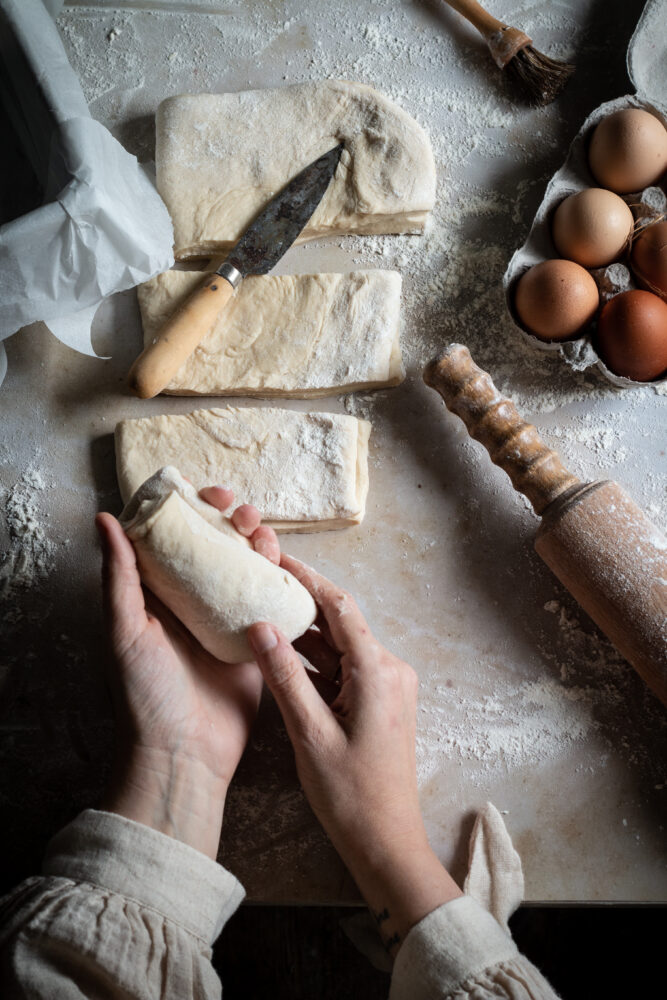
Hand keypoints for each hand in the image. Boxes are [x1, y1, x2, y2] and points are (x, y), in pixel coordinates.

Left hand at [96, 487, 279, 858]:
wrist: (184, 752)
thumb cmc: (146, 694)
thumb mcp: (125, 630)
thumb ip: (120, 576)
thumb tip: (105, 519)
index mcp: (159, 594)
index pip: (178, 537)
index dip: (193, 509)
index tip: (208, 493)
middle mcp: (194, 601)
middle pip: (219, 546)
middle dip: (234, 520)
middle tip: (243, 513)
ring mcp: (228, 619)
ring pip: (248, 567)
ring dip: (259, 543)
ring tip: (265, 536)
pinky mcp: (256, 641)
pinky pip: (271, 601)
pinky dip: (280, 579)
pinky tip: (285, 565)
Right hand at [247, 558, 460, 954]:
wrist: (386, 842)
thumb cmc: (351, 794)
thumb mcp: (309, 733)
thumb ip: (285, 676)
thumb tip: (260, 625)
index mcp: (378, 670)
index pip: (340, 606)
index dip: (307, 578)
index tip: (276, 557)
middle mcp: (389, 669)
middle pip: (341, 622)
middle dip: (301, 601)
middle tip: (260, 580)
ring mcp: (386, 686)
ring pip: (340, 646)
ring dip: (305, 632)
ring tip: (262, 610)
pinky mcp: (377, 702)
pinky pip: (343, 668)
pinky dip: (314, 660)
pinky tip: (281, 651)